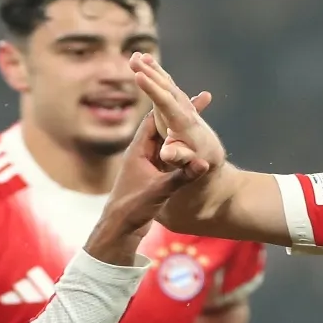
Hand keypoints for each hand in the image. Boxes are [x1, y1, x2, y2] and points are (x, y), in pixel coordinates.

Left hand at [85, 56, 215, 264]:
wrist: (118, 231)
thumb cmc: (131, 210)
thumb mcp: (159, 192)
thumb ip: (181, 177)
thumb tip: (203, 163)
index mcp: (138, 150)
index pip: (155, 120)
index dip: (169, 104)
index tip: (185, 91)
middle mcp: (142, 153)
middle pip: (164, 127)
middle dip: (181, 113)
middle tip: (201, 98)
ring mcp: (148, 164)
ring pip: (168, 141)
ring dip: (183, 130)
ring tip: (201, 117)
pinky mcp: (153, 176)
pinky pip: (171, 156)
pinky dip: (183, 149)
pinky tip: (195, 146)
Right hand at [132, 54, 226, 173]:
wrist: (212, 153)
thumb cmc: (197, 159)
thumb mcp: (186, 161)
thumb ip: (177, 155)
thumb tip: (165, 153)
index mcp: (182, 121)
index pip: (165, 101)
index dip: (152, 88)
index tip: (138, 76)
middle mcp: (183, 108)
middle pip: (164, 86)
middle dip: (149, 72)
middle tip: (133, 59)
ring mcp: (181, 103)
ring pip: (165, 82)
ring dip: (152, 68)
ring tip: (137, 55)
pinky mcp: (178, 102)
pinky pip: (165, 84)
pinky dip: (155, 72)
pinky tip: (146, 62)